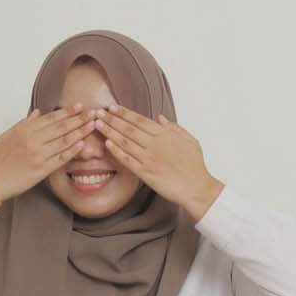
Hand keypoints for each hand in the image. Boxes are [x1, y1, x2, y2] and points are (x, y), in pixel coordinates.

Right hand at [0, 106, 93, 200]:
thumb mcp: (8, 135)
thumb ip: (24, 123)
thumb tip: (38, 112)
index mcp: (25, 130)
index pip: (51, 118)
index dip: (67, 111)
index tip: (79, 106)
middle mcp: (33, 140)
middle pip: (61, 127)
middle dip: (78, 118)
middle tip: (93, 112)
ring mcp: (39, 154)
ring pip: (64, 140)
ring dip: (80, 132)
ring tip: (93, 125)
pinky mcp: (42, 169)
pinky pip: (61, 158)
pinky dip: (73, 150)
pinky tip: (83, 144)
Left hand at [98, 106, 223, 218]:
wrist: (197, 188)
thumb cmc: (195, 166)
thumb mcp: (190, 141)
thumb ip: (174, 128)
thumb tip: (160, 118)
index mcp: (165, 135)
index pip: (140, 120)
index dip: (125, 113)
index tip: (113, 107)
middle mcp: (155, 145)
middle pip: (128, 129)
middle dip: (112, 119)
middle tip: (98, 112)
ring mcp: (149, 159)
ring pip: (125, 142)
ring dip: (110, 132)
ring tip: (98, 124)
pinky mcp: (146, 173)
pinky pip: (127, 160)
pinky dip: (116, 151)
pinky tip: (107, 144)